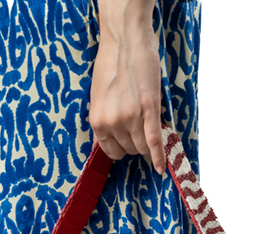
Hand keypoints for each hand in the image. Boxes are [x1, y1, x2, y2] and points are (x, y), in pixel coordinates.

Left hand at [88, 5, 165, 173]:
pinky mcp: (149, 110)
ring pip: (142, 147)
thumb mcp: (98, 96)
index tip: (127, 140)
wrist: (124, 39)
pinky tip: (161, 168)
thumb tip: (106, 139)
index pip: (112, 152)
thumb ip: (103, 119)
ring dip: (147, 141)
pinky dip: (159, 156)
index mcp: (97, 121)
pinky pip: (154, 141)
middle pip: (129, 150)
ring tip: (147, 122)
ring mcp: (130, 118)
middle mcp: (112, 123)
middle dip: (135, 141)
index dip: (122, 147)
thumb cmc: (111, 64)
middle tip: (138, 123)